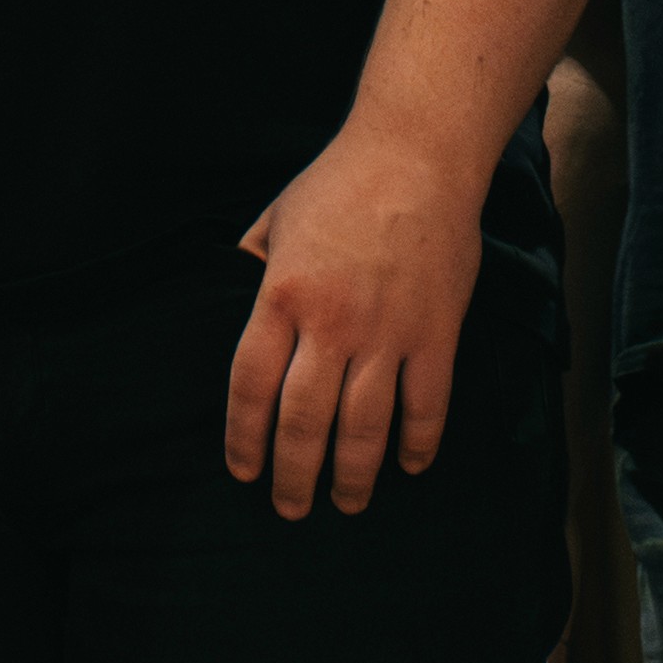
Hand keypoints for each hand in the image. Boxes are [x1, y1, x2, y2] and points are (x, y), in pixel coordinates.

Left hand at [226, 122, 482, 521]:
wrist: (417, 154)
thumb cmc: (338, 183)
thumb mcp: (273, 218)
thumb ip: (250, 267)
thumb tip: (227, 301)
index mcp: (281, 295)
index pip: (250, 387)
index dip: (244, 439)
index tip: (242, 471)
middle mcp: (331, 323)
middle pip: (303, 421)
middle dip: (293, 475)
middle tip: (288, 508)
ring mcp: (387, 332)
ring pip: (365, 426)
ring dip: (352, 475)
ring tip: (344, 503)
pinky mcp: (435, 332)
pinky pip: (426, 404)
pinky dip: (418, 443)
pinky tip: (409, 466)